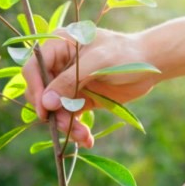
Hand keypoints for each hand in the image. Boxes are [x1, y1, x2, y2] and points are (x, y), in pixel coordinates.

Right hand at [21, 28, 159, 146]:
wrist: (150, 65)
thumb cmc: (125, 54)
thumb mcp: (98, 63)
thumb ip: (70, 81)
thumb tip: (46, 103)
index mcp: (59, 46)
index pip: (34, 68)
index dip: (36, 89)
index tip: (44, 110)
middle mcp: (59, 65)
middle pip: (42, 93)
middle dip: (53, 112)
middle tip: (66, 126)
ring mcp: (69, 84)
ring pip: (55, 109)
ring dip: (66, 125)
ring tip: (83, 136)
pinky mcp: (80, 99)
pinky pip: (70, 117)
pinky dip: (76, 129)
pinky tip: (87, 139)